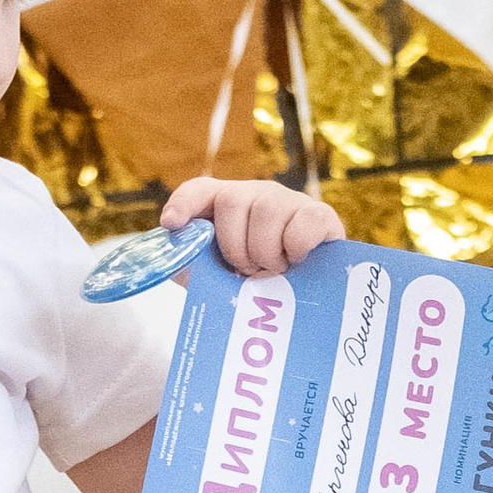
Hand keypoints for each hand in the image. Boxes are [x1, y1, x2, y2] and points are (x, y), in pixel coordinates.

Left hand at [162, 175, 344, 278]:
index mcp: (229, 208)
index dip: (184, 203)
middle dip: (234, 246)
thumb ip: (197, 269)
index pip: (201, 190)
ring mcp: (290, 202)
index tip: (172, 224)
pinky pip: (304, 221)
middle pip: (232, 201)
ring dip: (265, 251)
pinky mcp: (321, 215)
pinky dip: (296, 246)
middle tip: (248, 270)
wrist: (311, 302)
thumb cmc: (261, 287)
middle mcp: (258, 197)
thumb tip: (175, 265)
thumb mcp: (224, 281)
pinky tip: (297, 260)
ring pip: (266, 210)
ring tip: (273, 270)